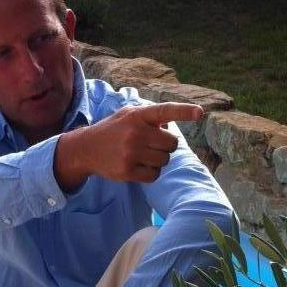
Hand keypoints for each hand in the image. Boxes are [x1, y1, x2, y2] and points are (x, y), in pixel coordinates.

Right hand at [55, 102, 203, 190]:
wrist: (86, 148)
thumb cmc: (114, 130)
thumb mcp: (129, 116)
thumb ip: (151, 118)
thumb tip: (171, 128)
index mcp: (138, 116)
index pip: (165, 111)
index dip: (184, 112)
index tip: (200, 113)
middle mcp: (135, 133)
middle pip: (171, 143)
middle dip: (166, 146)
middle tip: (151, 145)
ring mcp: (131, 153)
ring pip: (164, 160)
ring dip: (158, 160)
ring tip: (143, 155)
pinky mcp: (127, 171)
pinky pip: (155, 175)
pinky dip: (151, 173)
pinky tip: (138, 167)